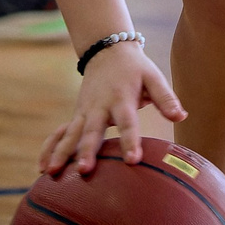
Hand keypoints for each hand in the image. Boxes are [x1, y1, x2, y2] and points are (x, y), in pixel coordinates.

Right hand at [38, 42, 184, 177]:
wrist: (107, 51)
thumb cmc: (135, 68)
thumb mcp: (153, 77)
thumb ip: (166, 98)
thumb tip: (181, 116)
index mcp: (121, 98)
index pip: (127, 123)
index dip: (130, 141)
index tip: (132, 160)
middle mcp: (99, 106)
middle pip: (93, 131)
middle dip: (87, 151)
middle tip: (84, 170)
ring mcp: (84, 111)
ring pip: (71, 133)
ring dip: (62, 153)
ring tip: (51, 173)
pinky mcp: (77, 116)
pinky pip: (60, 133)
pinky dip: (50, 148)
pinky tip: (42, 168)